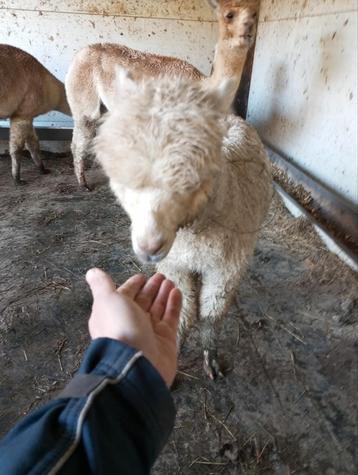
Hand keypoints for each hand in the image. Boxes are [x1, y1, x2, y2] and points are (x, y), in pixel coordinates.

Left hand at [86, 268, 181, 386]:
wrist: (136, 363)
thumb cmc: (119, 328)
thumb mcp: (107, 300)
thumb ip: (102, 285)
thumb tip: (92, 272)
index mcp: (114, 314)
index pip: (125, 295)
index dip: (133, 285)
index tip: (142, 276)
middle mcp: (130, 323)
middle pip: (143, 301)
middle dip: (151, 288)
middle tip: (161, 276)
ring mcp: (149, 332)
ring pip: (158, 308)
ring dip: (163, 294)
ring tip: (170, 281)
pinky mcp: (165, 339)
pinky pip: (171, 318)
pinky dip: (174, 304)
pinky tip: (177, 292)